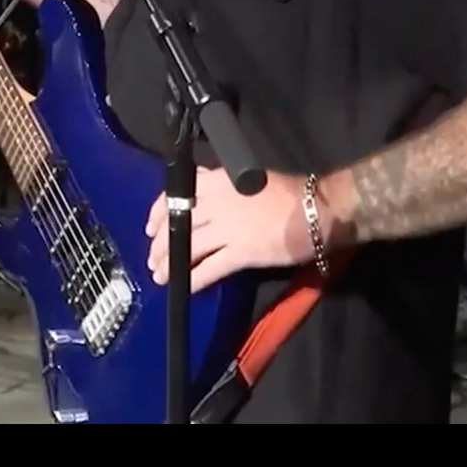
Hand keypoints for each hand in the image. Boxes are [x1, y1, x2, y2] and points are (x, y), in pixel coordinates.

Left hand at [145, 168, 315, 292]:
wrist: (315, 209)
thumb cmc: (287, 192)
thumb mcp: (247, 178)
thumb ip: (223, 188)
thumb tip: (204, 202)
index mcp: (217, 180)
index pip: (177, 193)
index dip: (158, 211)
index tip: (150, 226)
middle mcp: (216, 202)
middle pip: (177, 223)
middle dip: (160, 243)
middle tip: (152, 257)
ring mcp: (227, 228)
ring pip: (187, 246)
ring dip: (169, 262)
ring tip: (159, 275)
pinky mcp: (240, 253)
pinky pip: (209, 268)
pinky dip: (192, 279)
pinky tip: (182, 288)